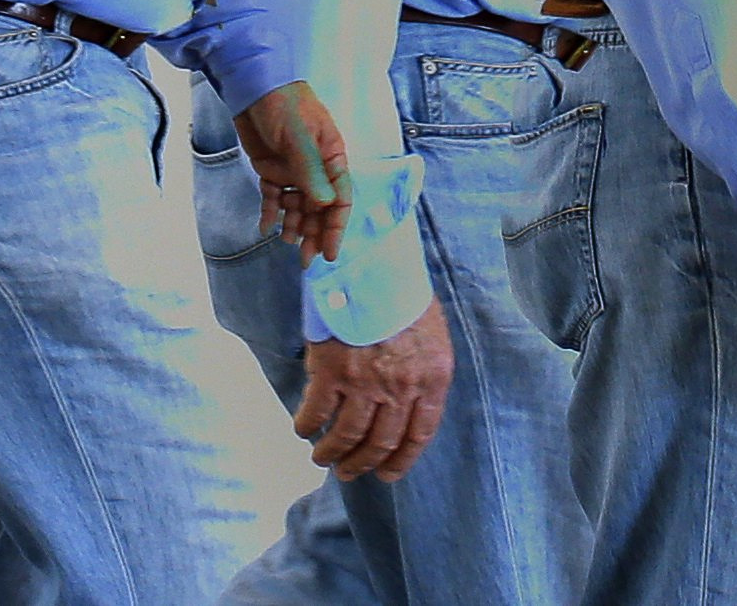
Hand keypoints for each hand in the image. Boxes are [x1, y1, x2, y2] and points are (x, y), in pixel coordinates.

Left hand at [234, 80, 353, 262]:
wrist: (252, 86)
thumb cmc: (284, 103)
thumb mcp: (298, 136)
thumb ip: (310, 170)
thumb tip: (325, 204)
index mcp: (331, 157)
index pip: (339, 198)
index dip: (336, 227)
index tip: (329, 252)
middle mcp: (315, 168)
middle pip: (319, 208)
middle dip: (314, 233)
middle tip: (305, 259)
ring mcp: (293, 169)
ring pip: (297, 206)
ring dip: (293, 225)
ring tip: (286, 242)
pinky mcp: (272, 168)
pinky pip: (274, 197)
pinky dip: (271, 211)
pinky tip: (265, 227)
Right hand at [293, 299, 452, 481]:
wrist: (374, 262)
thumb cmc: (403, 294)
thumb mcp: (431, 335)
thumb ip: (421, 372)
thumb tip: (403, 404)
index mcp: (432, 378)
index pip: (419, 434)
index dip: (401, 460)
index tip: (387, 474)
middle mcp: (401, 386)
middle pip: (381, 442)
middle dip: (363, 464)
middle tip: (348, 472)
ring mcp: (365, 381)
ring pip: (347, 435)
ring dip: (332, 453)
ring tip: (323, 458)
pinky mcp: (332, 370)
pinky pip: (316, 412)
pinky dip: (307, 425)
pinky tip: (303, 428)